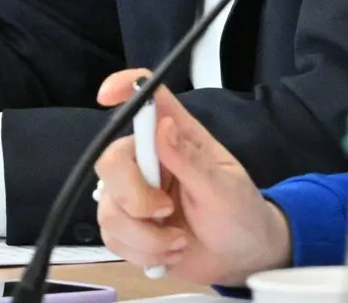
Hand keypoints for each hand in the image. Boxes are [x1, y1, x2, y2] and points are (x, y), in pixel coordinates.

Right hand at [92, 68, 289, 285]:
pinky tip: (169, 252)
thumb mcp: (225, 188)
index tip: (106, 95)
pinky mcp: (128, 227)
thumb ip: (191, 160)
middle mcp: (148, 159)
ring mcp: (134, 194)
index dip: (124, 88)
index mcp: (176, 136)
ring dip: (146, 237)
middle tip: (167, 212)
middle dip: (134, 197)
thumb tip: (161, 126)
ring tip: (179, 241)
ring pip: (109, 209)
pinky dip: (143, 253)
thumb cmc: (240, 213)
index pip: (146, 98)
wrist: (241, 259)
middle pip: (110, 162)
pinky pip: (112, 238)